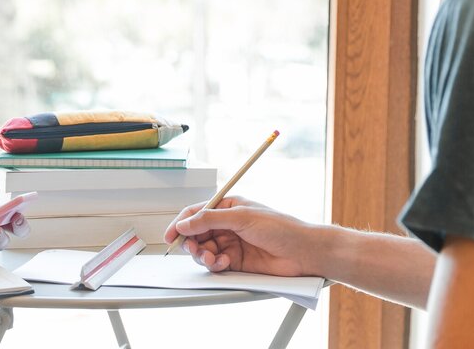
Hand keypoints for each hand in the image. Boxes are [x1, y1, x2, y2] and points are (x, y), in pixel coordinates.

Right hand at [164, 196, 316, 276]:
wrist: (303, 252)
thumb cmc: (280, 228)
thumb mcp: (242, 217)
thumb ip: (210, 219)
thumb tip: (185, 222)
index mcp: (228, 207)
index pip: (196, 213)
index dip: (181, 223)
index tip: (170, 235)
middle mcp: (227, 225)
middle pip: (197, 233)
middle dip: (192, 242)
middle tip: (194, 249)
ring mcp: (231, 243)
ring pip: (204, 250)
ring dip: (203, 255)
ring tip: (212, 258)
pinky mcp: (236, 261)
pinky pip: (215, 264)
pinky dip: (215, 264)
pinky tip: (223, 263)